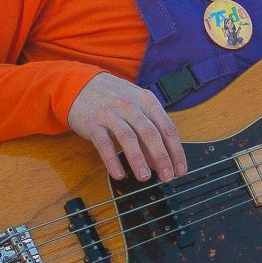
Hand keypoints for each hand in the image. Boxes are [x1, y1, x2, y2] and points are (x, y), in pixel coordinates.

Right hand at [67, 73, 187, 183]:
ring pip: (128, 137)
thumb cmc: (114, 99)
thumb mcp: (136, 107)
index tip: (180, 170)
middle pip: (150, 133)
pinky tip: (119, 174)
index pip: (167, 128)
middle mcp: (130, 105)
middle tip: (167, 177)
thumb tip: (160, 162)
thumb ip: (149, 132)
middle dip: (161, 157)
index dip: (176, 151)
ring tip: (145, 177)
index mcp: (147, 101)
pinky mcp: (92, 123)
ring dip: (138, 159)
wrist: (80, 85)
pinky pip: (104, 143)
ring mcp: (110, 113)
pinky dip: (112, 160)